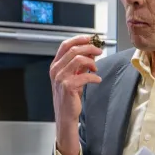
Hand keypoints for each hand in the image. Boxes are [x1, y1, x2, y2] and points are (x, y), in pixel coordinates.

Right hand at [50, 35, 103, 154]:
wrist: (65, 115)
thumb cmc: (69, 97)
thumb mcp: (73, 77)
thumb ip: (79, 65)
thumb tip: (91, 52)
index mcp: (55, 65)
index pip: (65, 45)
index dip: (79, 39)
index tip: (91, 39)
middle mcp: (56, 70)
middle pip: (73, 50)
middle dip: (89, 48)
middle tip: (99, 51)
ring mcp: (60, 78)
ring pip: (78, 59)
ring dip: (91, 61)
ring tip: (96, 67)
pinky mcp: (68, 86)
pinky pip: (84, 75)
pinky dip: (94, 76)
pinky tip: (97, 80)